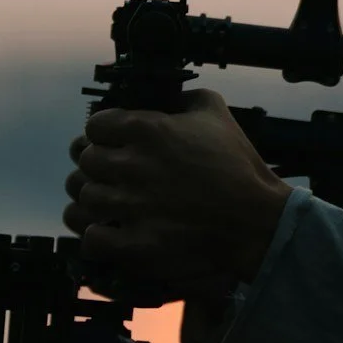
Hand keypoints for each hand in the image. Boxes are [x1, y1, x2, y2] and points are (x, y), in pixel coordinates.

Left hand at [63, 89, 292, 295]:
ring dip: (94, 202)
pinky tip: (111, 232)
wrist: (259, 222)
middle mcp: (132, 165)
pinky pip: (91, 238)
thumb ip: (184, 99)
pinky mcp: (136, 244)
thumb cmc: (239, 167)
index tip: (114, 146)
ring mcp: (131, 206)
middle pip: (86, 162)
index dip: (103, 137)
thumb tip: (167, 98)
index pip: (94, 127)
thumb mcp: (217, 114)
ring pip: (83, 199)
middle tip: (115, 177)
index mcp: (146, 129)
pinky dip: (97, 236)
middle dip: (98, 168)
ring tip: (110, 206)